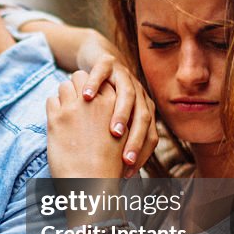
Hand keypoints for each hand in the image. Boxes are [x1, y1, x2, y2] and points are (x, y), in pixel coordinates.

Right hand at [21, 22, 157, 170]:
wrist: (99, 60)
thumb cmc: (103, 100)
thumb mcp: (111, 120)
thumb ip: (116, 140)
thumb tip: (116, 172)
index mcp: (142, 109)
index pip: (149, 136)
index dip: (141, 155)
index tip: (129, 173)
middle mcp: (138, 94)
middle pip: (142, 117)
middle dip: (136, 139)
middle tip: (126, 158)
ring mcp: (124, 76)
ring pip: (127, 95)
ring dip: (122, 114)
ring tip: (112, 130)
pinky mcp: (107, 63)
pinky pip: (103, 73)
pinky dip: (95, 84)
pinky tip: (85, 97)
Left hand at [47, 71, 127, 178]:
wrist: (92, 184)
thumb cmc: (108, 166)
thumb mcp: (120, 137)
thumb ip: (113, 118)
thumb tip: (103, 111)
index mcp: (114, 104)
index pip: (101, 78)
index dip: (94, 85)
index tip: (90, 95)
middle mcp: (95, 102)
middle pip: (81, 76)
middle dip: (77, 84)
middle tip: (74, 97)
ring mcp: (75, 108)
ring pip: (64, 85)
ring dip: (63, 95)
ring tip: (64, 109)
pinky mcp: (57, 118)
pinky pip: (51, 100)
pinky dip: (52, 107)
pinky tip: (56, 120)